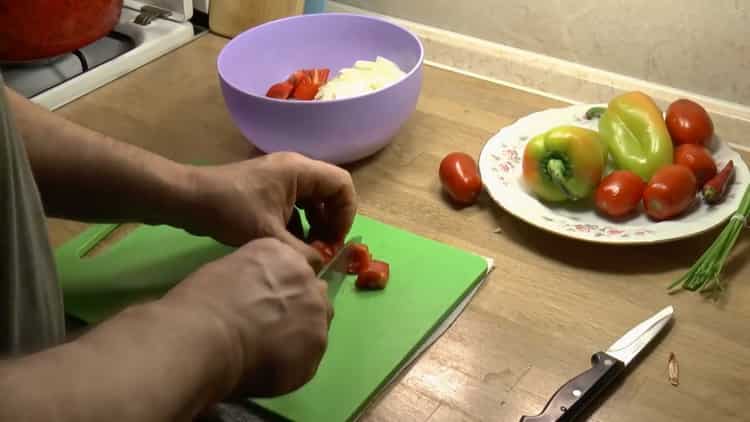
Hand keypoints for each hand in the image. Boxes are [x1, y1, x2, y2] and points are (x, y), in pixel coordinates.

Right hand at [162, 238, 332, 397]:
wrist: (206, 336)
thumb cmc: (202, 302)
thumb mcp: (228, 271)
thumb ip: (253, 279)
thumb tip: (255, 297)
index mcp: (282, 254)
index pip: (295, 271)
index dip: (282, 290)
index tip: (266, 305)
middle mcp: (307, 278)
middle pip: (313, 295)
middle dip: (298, 310)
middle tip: (270, 328)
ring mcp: (317, 311)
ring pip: (316, 325)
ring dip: (300, 336)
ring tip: (270, 352)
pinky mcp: (318, 344)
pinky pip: (310, 355)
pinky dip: (294, 362)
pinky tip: (271, 367)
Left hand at [183, 152, 356, 266]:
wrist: (187, 199)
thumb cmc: (229, 211)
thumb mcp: (268, 237)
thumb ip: (301, 253)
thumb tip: (321, 266)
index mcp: (300, 171)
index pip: (343, 186)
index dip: (346, 215)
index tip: (334, 241)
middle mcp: (294, 168)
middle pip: (330, 192)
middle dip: (331, 223)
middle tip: (322, 250)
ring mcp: (280, 176)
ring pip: (313, 200)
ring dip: (314, 225)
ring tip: (306, 251)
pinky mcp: (268, 187)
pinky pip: (295, 203)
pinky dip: (298, 223)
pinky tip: (287, 245)